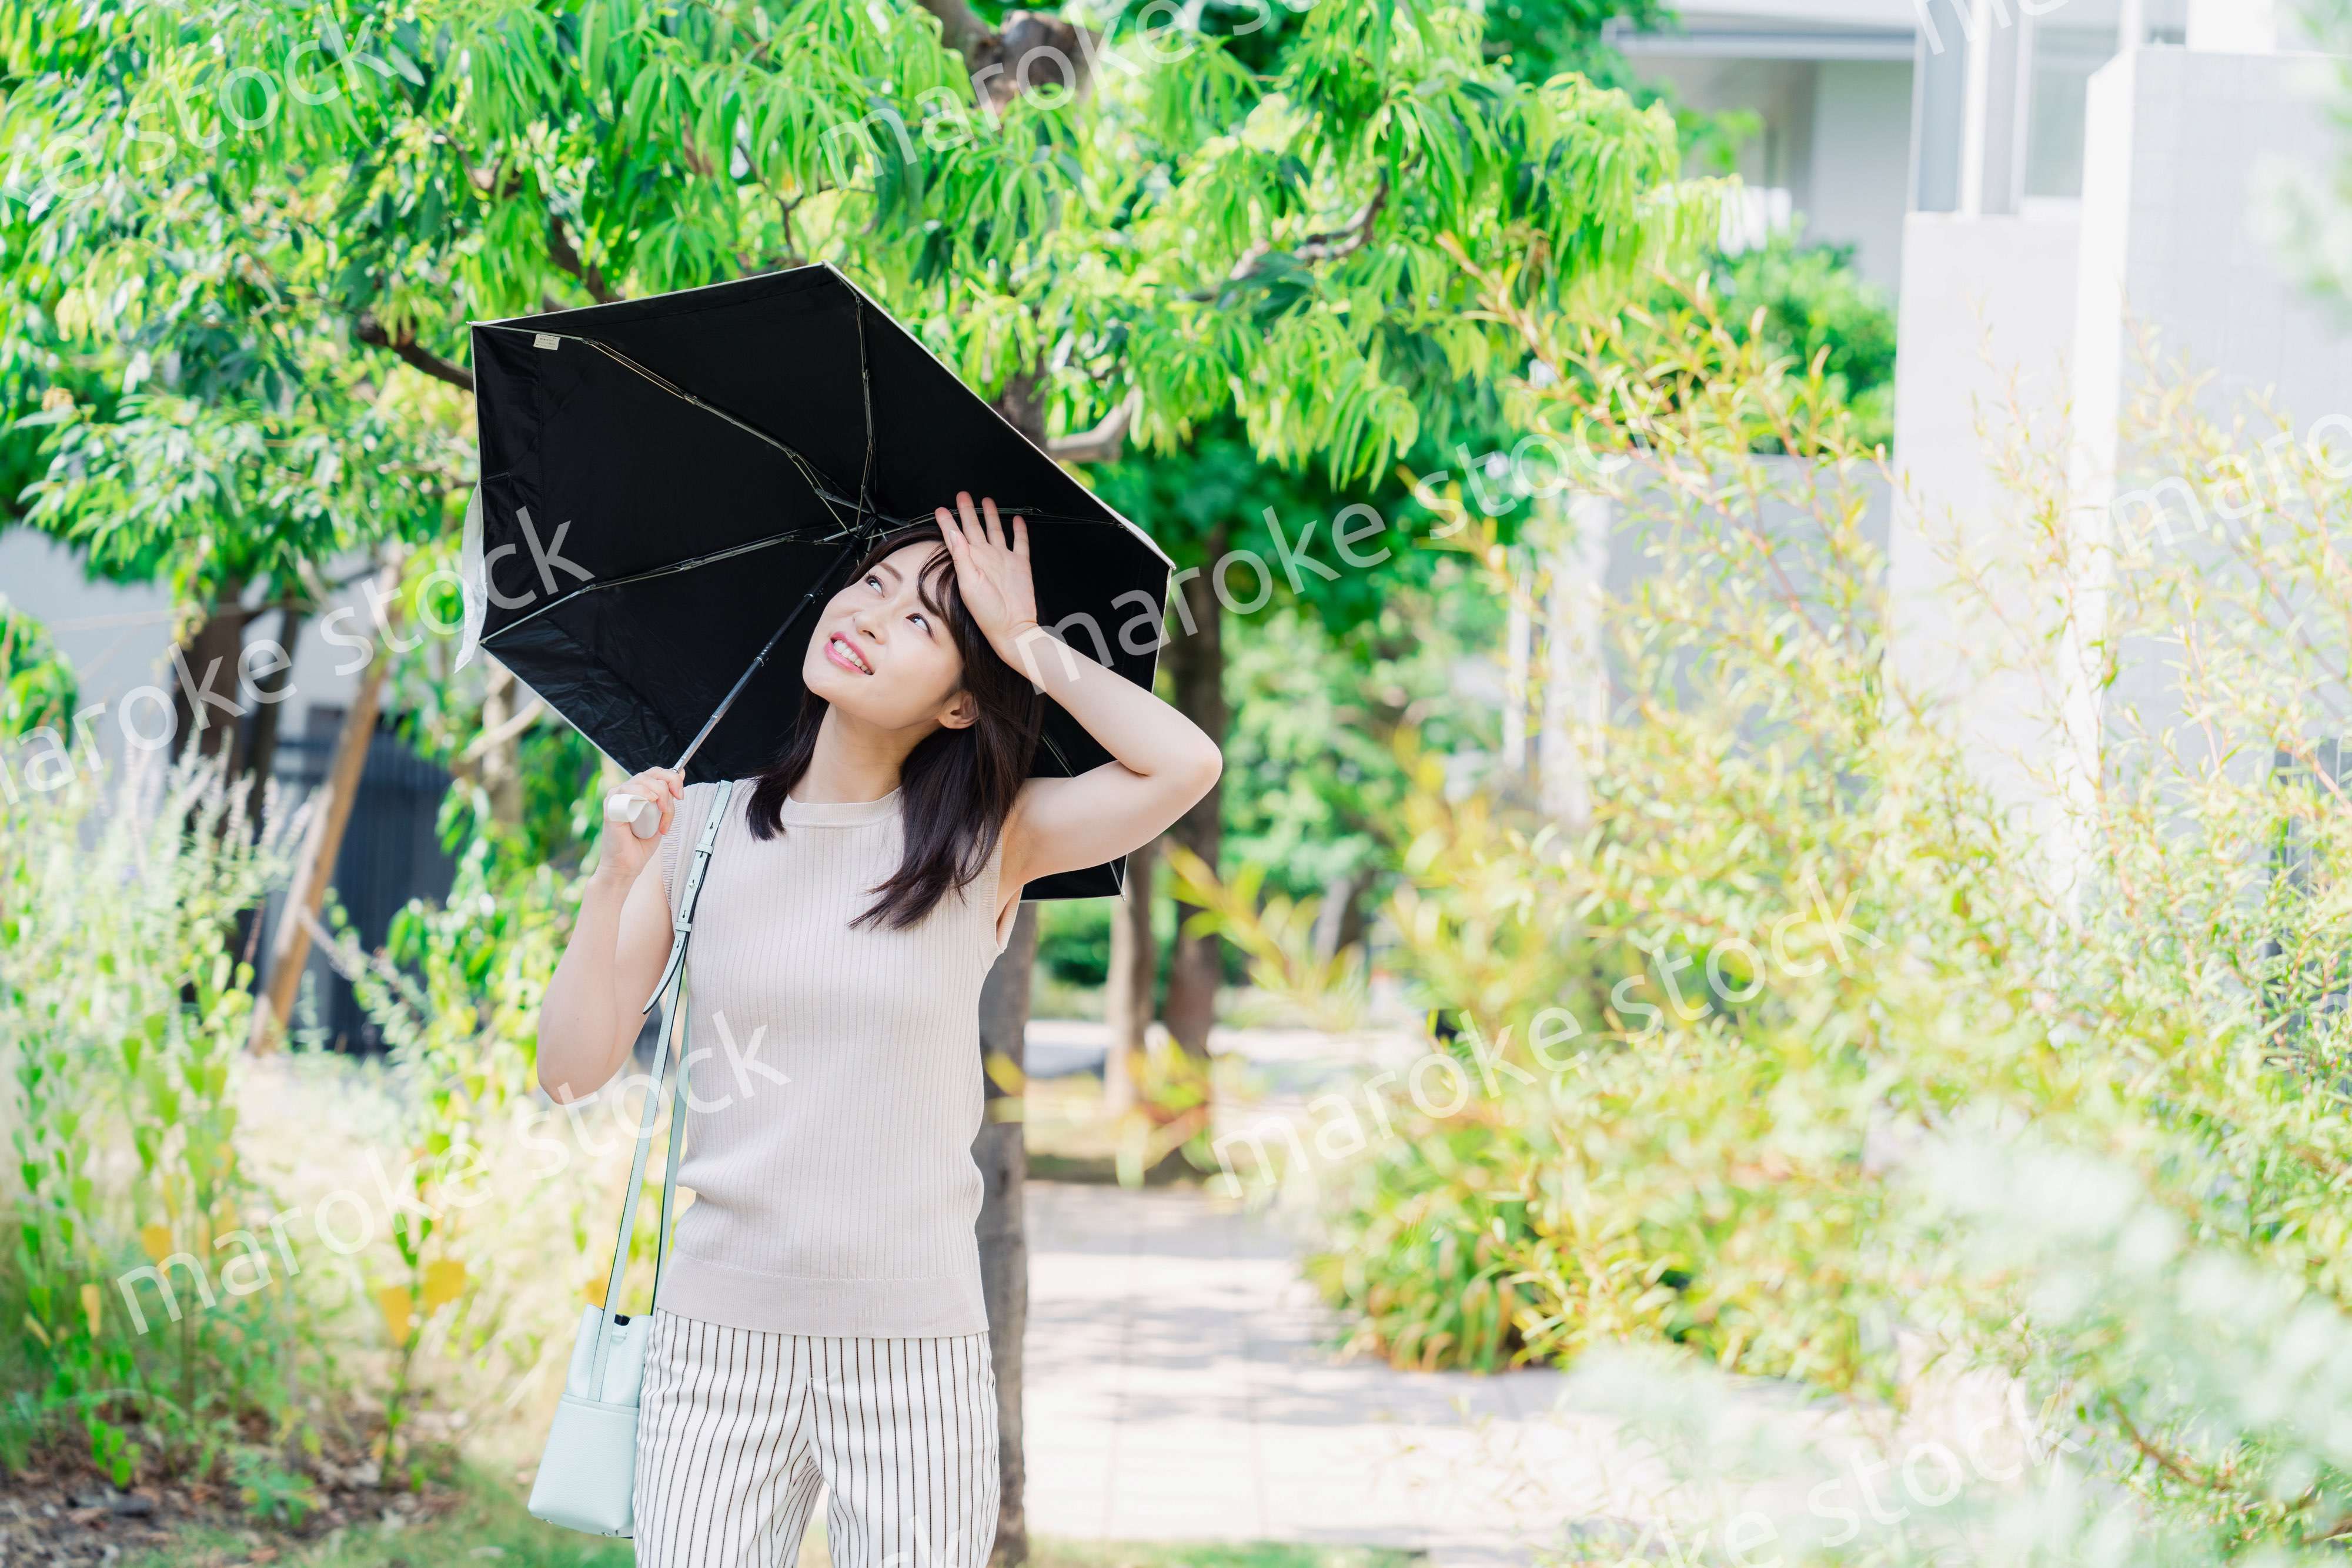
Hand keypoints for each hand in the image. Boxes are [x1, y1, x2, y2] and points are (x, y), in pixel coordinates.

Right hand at [595, 766, 681, 883]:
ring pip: (642, 782)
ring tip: (660, 819)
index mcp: (635, 791)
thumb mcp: (661, 815)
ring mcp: (615, 798)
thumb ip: (668, 795)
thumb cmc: (641, 843)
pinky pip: (627, 792)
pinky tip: (648, 804)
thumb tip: (682, 773)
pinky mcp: (610, 807)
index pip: (655, 772)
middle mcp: (624, 791)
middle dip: (667, 789)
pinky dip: (642, 795)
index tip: (680, 796)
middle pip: (651, 774)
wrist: (627, 866)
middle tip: (669, 809)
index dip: (672, 779)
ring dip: (659, 798)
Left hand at [936, 492, 1037, 654]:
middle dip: (969, 510)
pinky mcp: (1021, 565)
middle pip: (975, 527)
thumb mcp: (969, 584)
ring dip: (991, 515)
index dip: (948, 522)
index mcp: (971, 561)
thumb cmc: (988, 613)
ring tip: (987, 500)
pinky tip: (1017, 520)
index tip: (940, 509)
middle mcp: (986, 557)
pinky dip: (1020, 530)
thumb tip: (952, 533)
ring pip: (996, 530)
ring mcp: (1004, 560)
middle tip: (963, 495)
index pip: (956, 535)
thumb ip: (961, 556)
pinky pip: (1020, 542)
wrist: (1013, 628)